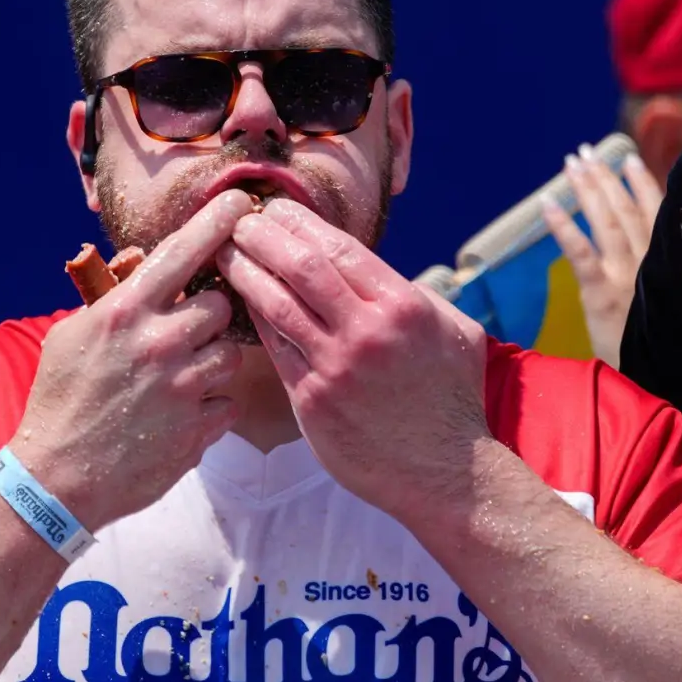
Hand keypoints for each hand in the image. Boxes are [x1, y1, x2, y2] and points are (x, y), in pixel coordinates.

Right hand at [15, 189, 256, 529]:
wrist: (55, 479)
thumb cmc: (60, 399)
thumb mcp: (72, 334)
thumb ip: (115, 295)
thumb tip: (146, 259)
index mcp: (126, 312)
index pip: (184, 252)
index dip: (217, 222)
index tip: (243, 203)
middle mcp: (159, 343)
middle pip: (221, 305)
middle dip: (210, 315)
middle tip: (186, 332)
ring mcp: (183, 387)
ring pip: (230, 354)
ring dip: (210, 362)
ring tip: (176, 379)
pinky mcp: (198, 428)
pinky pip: (227, 401)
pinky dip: (210, 406)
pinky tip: (178, 415)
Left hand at [215, 199, 491, 520]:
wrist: (445, 473)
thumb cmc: (453, 399)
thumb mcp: (457, 333)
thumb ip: (419, 297)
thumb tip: (381, 273)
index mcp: (403, 306)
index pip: (339, 247)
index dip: (300, 222)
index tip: (277, 208)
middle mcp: (367, 331)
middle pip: (300, 267)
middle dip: (264, 236)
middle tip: (241, 221)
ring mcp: (336, 368)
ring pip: (277, 305)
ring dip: (246, 273)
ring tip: (225, 253)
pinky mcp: (312, 402)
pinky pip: (276, 350)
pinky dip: (256, 320)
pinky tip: (241, 302)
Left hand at [540, 146, 663, 368]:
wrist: (661, 381)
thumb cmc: (666, 347)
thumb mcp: (675, 305)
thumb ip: (668, 277)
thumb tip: (660, 254)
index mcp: (668, 264)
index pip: (657, 214)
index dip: (642, 184)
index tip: (629, 159)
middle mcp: (648, 262)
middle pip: (626, 210)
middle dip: (606, 178)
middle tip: (586, 151)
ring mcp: (624, 275)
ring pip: (606, 222)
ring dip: (588, 189)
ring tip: (573, 163)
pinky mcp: (601, 293)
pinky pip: (580, 253)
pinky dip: (564, 226)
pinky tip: (548, 203)